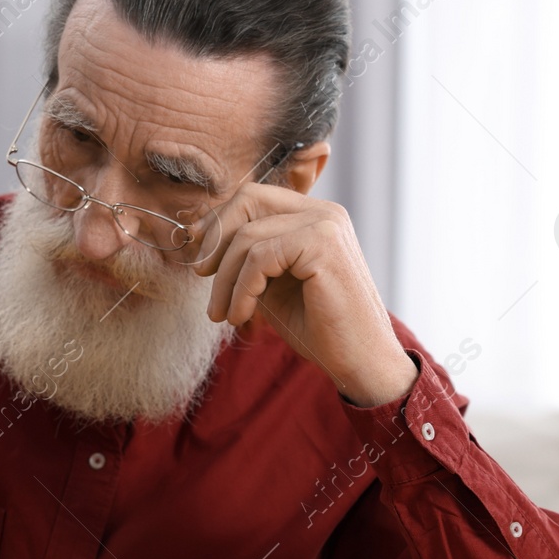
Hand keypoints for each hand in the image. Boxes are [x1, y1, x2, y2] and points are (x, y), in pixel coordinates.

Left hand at [193, 186, 416, 406]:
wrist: (359, 361)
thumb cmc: (317, 327)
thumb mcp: (272, 284)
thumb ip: (247, 257)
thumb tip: (200, 236)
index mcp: (314, 216)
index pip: (254, 197)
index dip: (219, 222)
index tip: (199, 254)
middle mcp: (324, 212)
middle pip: (249, 199)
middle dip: (216, 238)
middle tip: (201, 275)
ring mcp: (326, 224)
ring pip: (248, 235)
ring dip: (225, 280)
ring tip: (222, 313)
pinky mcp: (322, 244)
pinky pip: (259, 258)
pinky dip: (241, 289)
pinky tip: (240, 315)